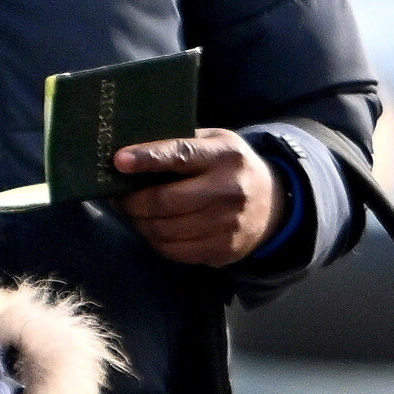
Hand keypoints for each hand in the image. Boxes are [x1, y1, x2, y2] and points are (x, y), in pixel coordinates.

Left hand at [108, 130, 280, 270]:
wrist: (274, 204)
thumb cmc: (231, 167)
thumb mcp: (217, 143)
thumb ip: (182, 143)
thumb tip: (130, 154)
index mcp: (225, 156)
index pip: (181, 155)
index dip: (147, 159)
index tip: (119, 161)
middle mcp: (229, 190)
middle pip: (164, 200)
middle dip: (132, 201)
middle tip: (118, 197)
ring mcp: (228, 224)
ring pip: (164, 229)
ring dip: (140, 223)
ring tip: (134, 213)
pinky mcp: (223, 250)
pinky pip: (174, 250)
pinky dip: (155, 240)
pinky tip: (154, 229)